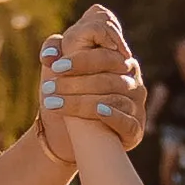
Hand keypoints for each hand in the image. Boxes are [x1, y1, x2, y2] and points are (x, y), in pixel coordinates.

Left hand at [33, 7, 148, 164]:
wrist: (74, 134)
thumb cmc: (69, 92)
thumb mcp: (60, 68)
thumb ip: (55, 50)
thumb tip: (49, 55)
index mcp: (118, 57)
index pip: (105, 53)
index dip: (82, 59)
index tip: (56, 67)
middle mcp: (131, 78)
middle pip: (106, 78)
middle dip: (74, 83)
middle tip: (48, 88)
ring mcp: (136, 103)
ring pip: (113, 99)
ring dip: (81, 102)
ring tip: (54, 104)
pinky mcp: (136, 128)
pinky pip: (128, 122)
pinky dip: (113, 116)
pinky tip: (98, 113)